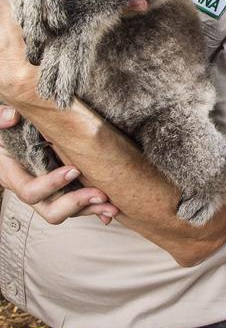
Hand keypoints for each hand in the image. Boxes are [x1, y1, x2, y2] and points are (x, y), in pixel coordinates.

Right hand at [0, 106, 118, 224]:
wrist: (12, 138)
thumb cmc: (6, 132)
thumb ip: (1, 119)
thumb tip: (12, 116)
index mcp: (12, 174)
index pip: (30, 190)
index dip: (51, 185)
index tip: (74, 170)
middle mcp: (30, 188)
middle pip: (49, 209)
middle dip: (76, 204)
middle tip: (100, 194)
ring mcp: (47, 192)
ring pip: (67, 211)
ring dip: (91, 209)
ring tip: (112, 207)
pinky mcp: (62, 190)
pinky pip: (77, 206)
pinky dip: (94, 208)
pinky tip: (110, 209)